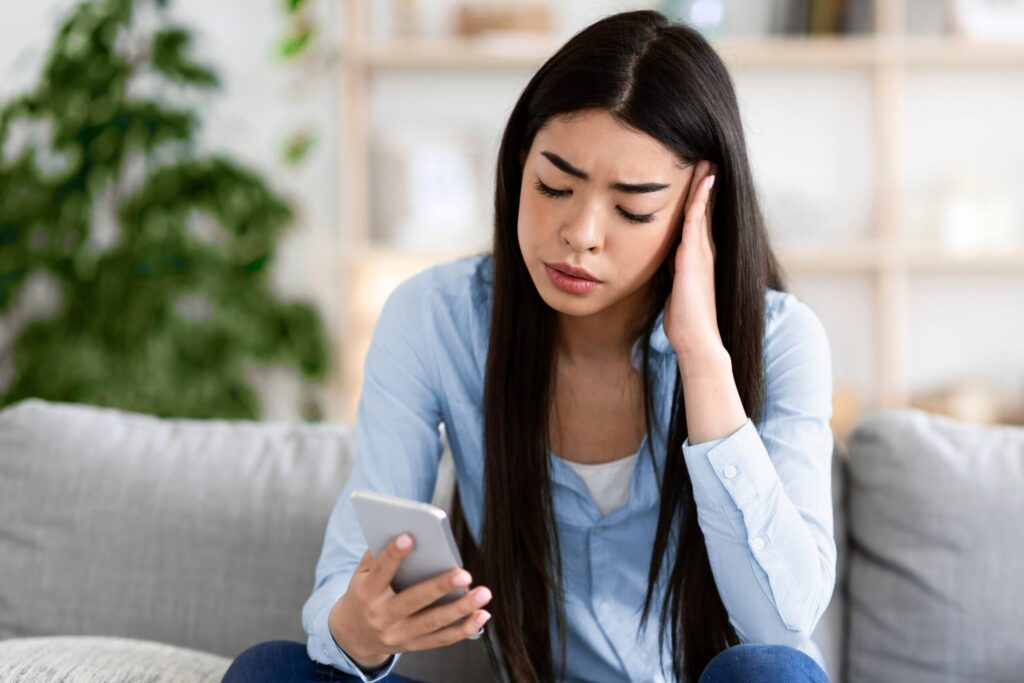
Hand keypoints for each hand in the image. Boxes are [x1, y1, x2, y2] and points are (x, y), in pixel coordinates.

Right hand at [328, 533, 492, 669]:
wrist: (352, 635)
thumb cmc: (363, 593)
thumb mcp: (361, 574)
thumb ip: (379, 554)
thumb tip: (405, 529)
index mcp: (366, 593)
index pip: (381, 572)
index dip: (394, 555)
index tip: (410, 537)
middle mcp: (381, 616)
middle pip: (413, 601)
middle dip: (440, 587)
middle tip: (464, 574)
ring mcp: (397, 635)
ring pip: (432, 623)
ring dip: (460, 610)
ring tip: (483, 594)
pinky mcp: (412, 645)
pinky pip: (441, 639)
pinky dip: (464, 629)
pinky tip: (482, 615)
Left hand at [663, 159, 722, 358]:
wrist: (695, 340)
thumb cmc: (684, 322)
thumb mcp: (675, 291)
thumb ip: (672, 275)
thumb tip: (662, 269)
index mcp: (697, 258)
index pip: (698, 221)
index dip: (698, 199)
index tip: (697, 177)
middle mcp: (703, 251)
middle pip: (705, 209)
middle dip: (705, 185)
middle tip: (707, 157)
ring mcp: (701, 253)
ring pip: (703, 210)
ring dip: (704, 184)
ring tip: (706, 159)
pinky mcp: (694, 257)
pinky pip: (697, 221)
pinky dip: (700, 199)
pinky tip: (704, 180)